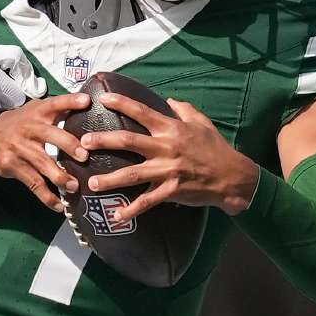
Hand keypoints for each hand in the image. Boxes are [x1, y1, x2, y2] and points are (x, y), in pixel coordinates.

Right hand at [0, 93, 91, 211]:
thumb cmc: (22, 122)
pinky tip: (58, 206)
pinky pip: (33, 183)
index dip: (70, 102)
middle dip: (68, 145)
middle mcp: (29, 129)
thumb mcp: (36, 110)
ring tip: (74, 186)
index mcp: (38, 112)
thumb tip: (89, 103)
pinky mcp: (13, 166)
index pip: (55, 103)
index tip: (86, 101)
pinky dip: (46, 197)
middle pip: (50, 135)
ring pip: (42, 163)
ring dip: (60, 177)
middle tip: (84, 156)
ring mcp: (20, 149)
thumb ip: (59, 109)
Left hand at [80, 93, 258, 218]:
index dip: (121, 103)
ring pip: (132, 174)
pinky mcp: (171, 190)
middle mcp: (166, 147)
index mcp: (171, 128)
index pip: (142, 112)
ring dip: (110, 179)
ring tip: (91, 183)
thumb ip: (183, 109)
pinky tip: (116, 216)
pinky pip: (147, 202)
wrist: (232, 177)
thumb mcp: (202, 123)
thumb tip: (168, 99)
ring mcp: (168, 170)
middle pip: (128, 141)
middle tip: (83, 142)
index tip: (101, 98)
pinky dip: (131, 210)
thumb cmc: (216, 148)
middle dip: (103, 141)